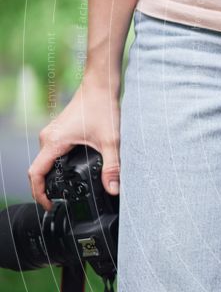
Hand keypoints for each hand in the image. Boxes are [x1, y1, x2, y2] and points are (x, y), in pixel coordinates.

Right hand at [28, 78, 120, 210]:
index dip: (39, 194)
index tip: (49, 205)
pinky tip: (72, 171)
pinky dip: (57, 165)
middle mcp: (48, 138)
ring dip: (52, 176)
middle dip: (46, 188)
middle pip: (39, 169)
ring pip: (45, 160)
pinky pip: (52, 152)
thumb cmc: (102, 107)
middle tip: (59, 202)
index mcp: (54, 142)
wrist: (101, 86)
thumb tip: (114, 188)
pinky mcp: (59, 131)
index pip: (35, 174)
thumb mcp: (110, 141)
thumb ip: (112, 166)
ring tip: (66, 190)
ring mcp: (52, 133)